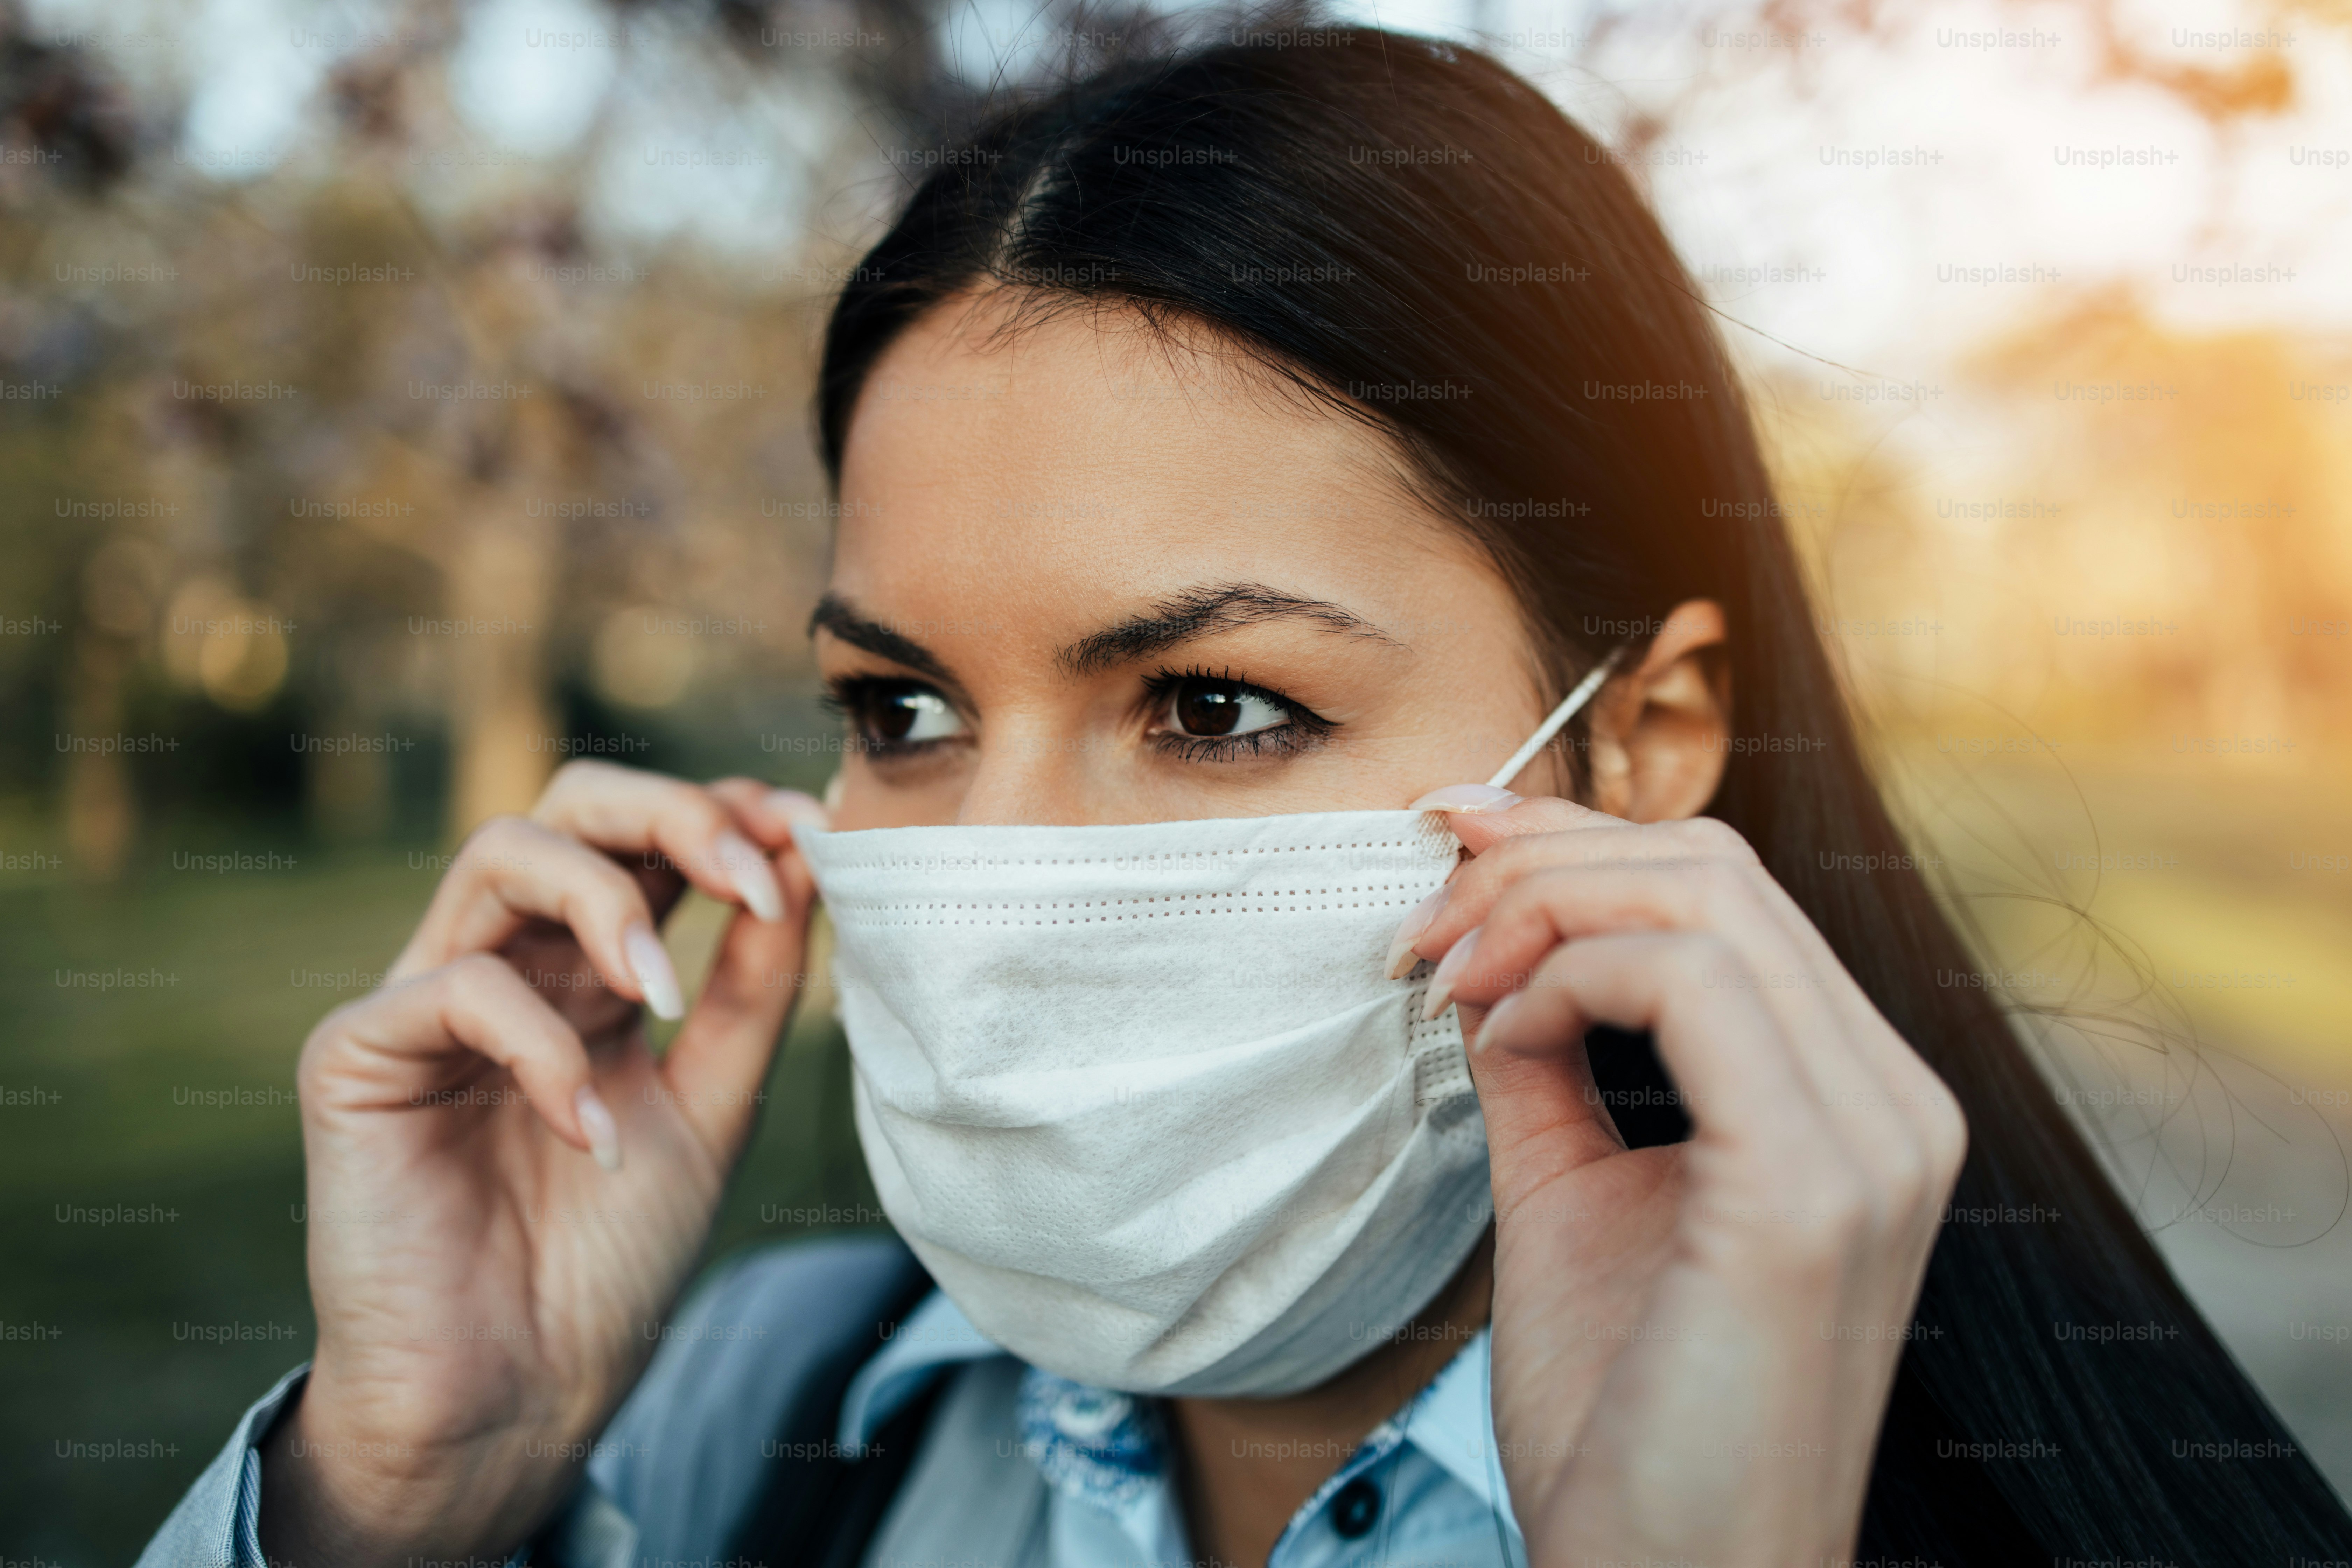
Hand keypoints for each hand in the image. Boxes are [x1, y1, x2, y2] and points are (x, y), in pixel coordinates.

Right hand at [258, 762, 826, 1565]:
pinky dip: (547, 1049)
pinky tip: (593, 1134)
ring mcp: (424, 1000)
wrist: (520, 1397)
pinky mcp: (355, 1055)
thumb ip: (753, 989)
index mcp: (589, 971)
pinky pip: (456, 989)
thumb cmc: (609, 1260)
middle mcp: (508, 964)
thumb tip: (804, 861)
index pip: (646, 837)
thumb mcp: (715, 1105)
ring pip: (499, 853)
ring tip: (665, 996)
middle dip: (669, 811)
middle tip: (750, 873)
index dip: (724, 813)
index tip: (807, 830)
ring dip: (608, 901)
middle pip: (568, 805)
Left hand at [1393, 788, 1965, 1566]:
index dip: (1577, 844)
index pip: (1724, 896)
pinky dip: (1568, 977)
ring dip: (1540, 909)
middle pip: (1715, 867)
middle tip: (1425, 918)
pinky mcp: (1814, 1185)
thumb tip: (1490, 964)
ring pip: (1705, 896)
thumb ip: (1547, 1072)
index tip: (1450, 848)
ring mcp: (1871, 1140)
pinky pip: (1688, 983)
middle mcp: (1890, 1103)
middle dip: (1543, 860)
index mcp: (1850, 1102)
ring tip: (1447, 978)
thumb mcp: (1570, 1198)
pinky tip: (1501, 1036)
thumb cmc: (1624, 1422)